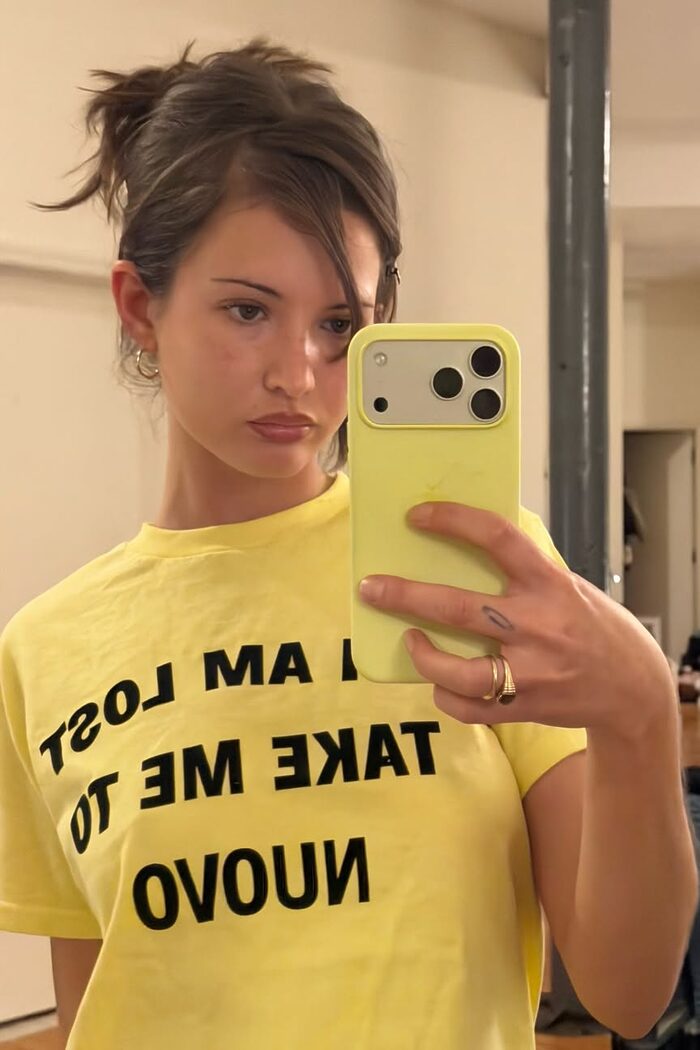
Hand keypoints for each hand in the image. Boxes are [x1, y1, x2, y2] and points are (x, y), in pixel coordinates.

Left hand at [358, 502, 676, 736]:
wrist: (632, 688)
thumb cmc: (592, 625)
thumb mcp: (567, 585)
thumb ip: (523, 573)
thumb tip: (466, 545)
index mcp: (550, 583)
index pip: (498, 538)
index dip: (454, 521)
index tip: (418, 516)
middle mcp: (538, 626)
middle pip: (458, 608)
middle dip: (405, 596)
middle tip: (371, 587)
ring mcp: (531, 671)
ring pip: (458, 671)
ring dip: (423, 655)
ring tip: (409, 638)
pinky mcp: (524, 706)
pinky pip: (469, 707)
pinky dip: (445, 695)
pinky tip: (438, 681)